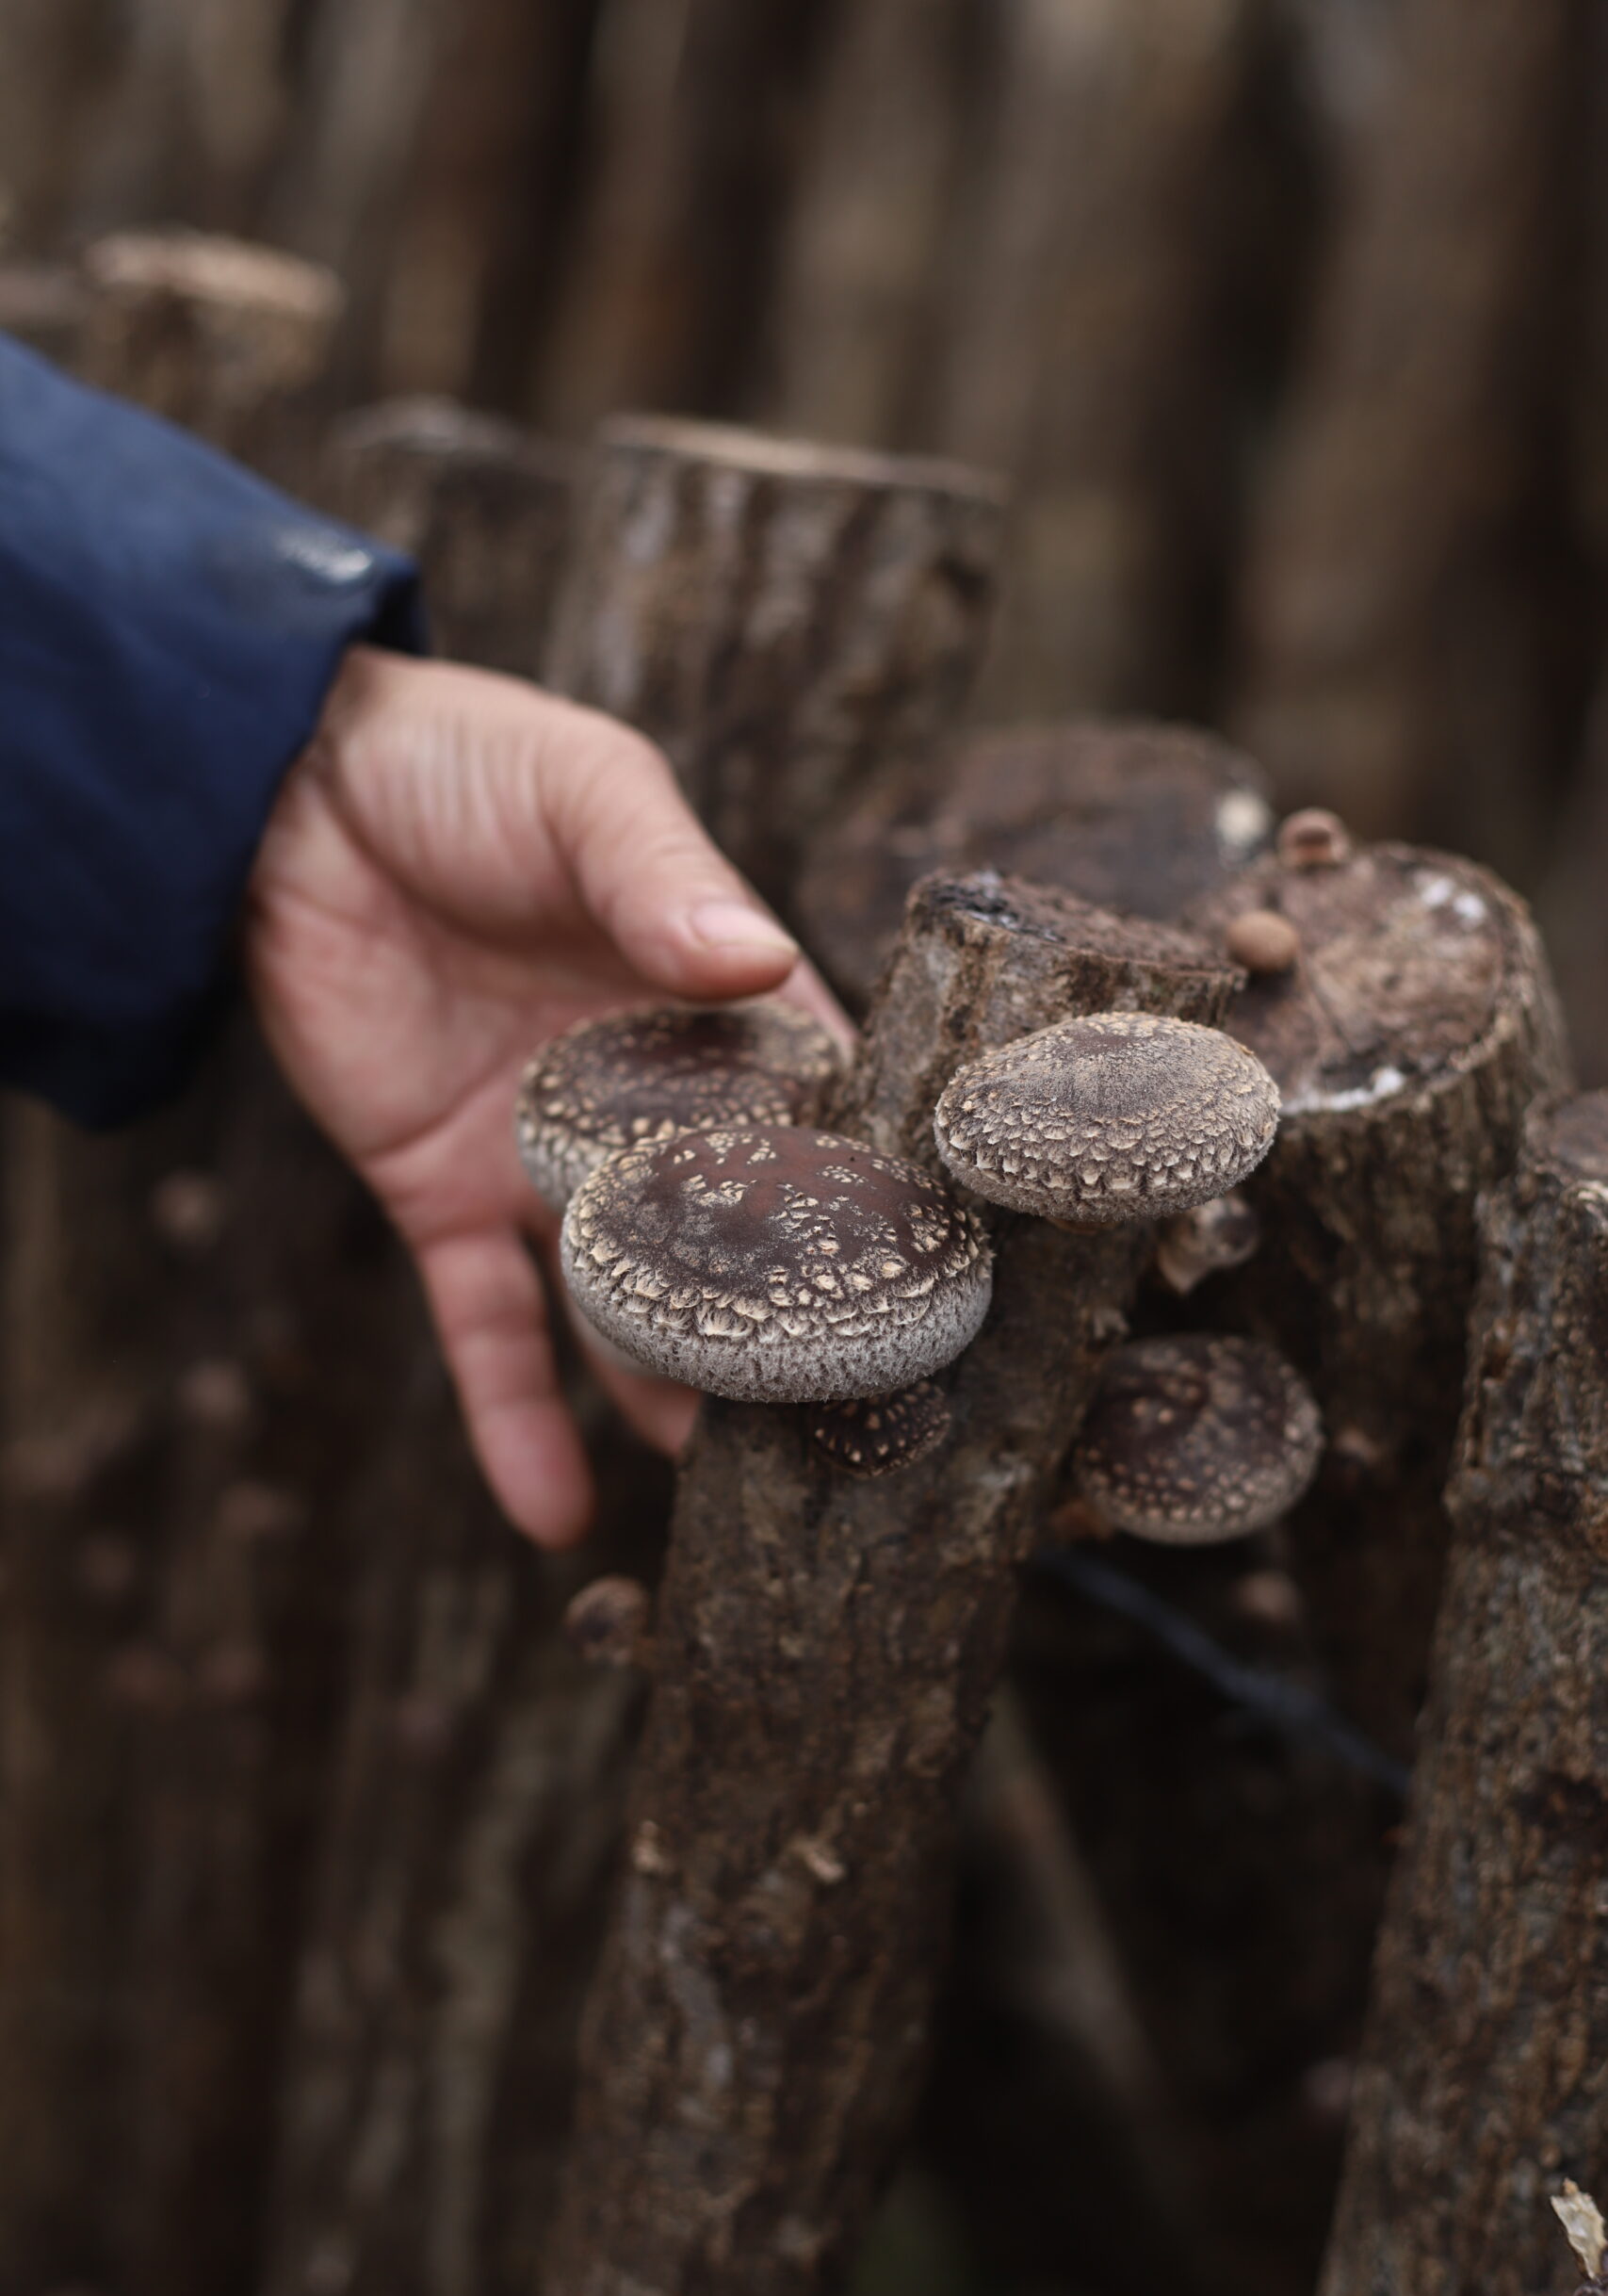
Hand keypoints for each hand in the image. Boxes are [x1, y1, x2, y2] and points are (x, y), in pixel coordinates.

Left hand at [246, 646, 852, 1547]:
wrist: (274, 786)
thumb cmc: (461, 762)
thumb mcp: (583, 793)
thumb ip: (662, 880)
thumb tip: (755, 958)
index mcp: (712, 1005)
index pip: (817, 1118)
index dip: (873, 1202)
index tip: (940, 1299)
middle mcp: (644, 1101)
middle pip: (730, 1240)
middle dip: (783, 1337)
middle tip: (854, 1443)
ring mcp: (546, 1160)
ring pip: (622, 1308)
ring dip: (672, 1400)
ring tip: (737, 1507)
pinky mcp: (442, 1195)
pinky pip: (484, 1325)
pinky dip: (512, 1417)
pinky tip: (553, 1514)